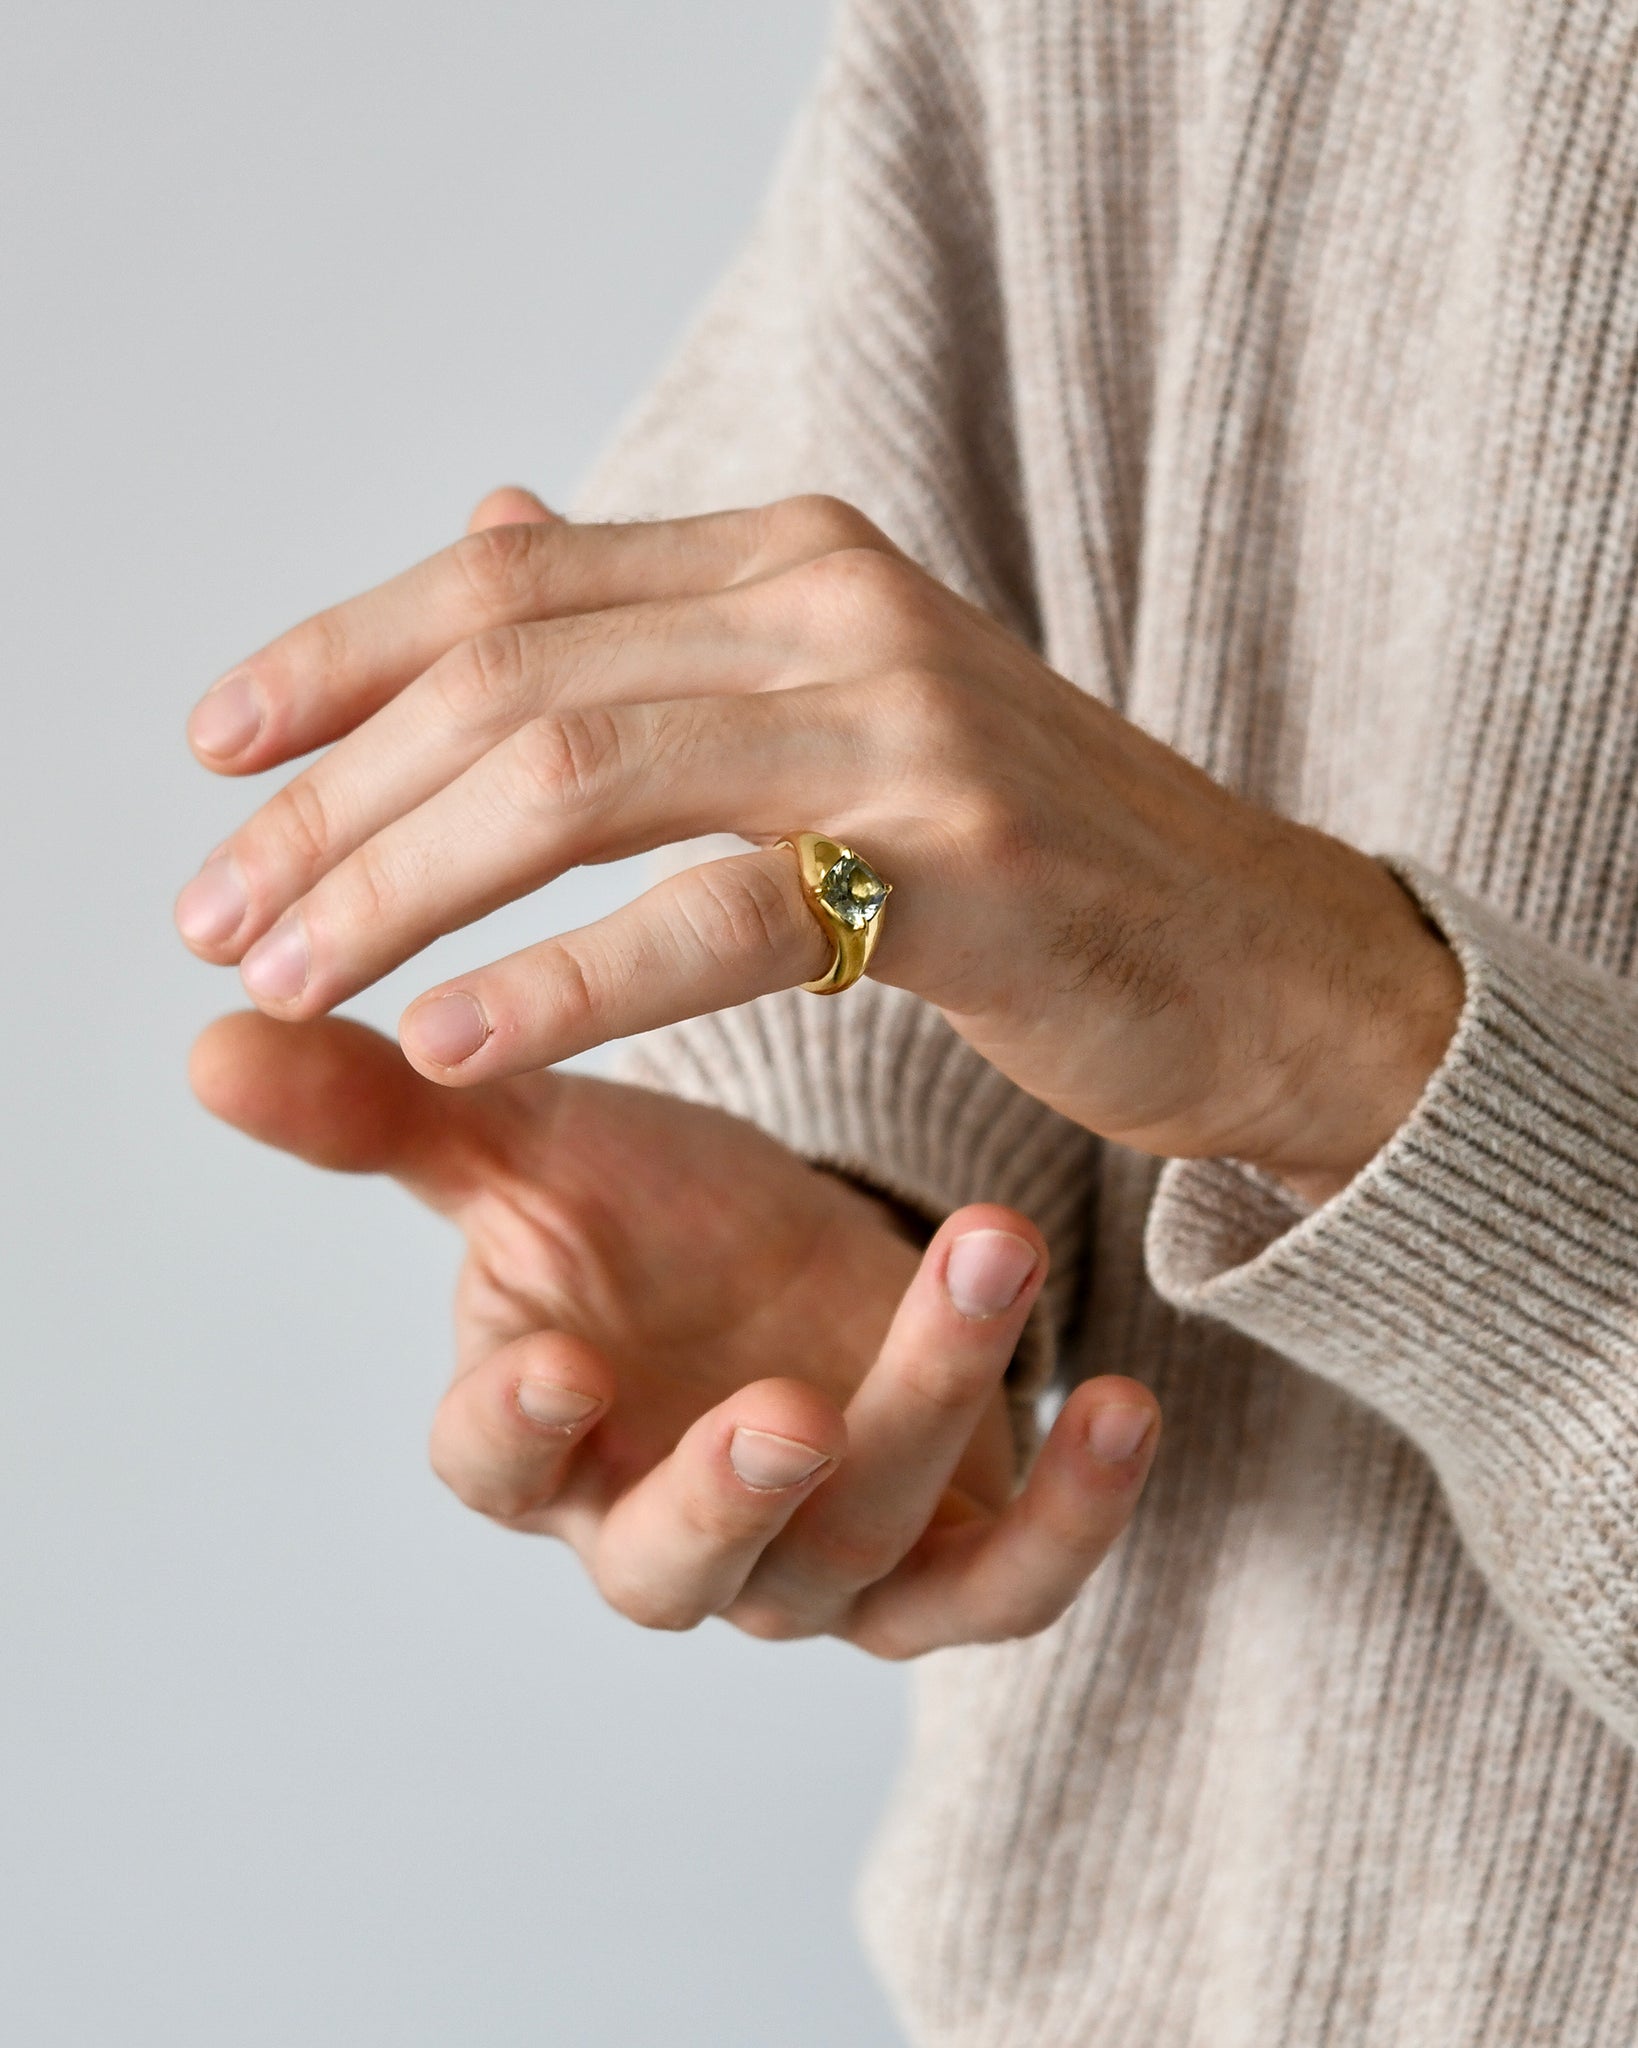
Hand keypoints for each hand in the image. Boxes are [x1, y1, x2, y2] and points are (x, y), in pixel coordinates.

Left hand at [176, 488, 1461, 1199]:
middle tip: (218, 911)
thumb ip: (662, 632)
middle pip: (509, 675)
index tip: (212, 750)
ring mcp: (902, 724)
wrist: (1264, 957)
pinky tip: (450, 1040)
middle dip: (334, 800)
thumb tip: (482, 528)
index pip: (505, 578)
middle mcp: (837, 605)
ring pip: (580, 774)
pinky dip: (563, 978)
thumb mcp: (841, 708)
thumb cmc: (1034, 862)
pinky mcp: (960, 867)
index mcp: (795, 557)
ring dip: (403, 883)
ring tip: (288, 976)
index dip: (334, 656)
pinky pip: (715, 913)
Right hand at [189, 1009, 1158, 1654]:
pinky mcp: (947, 1551)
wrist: (800, 1261)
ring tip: (988, 1245)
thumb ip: (390, 1112)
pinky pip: (1010, 1576)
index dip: (519, 1432)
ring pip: (863, 1536)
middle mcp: (672, 1514)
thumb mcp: (537, 1144)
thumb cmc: (652, 1221)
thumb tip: (208, 1038)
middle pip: (678, 1561)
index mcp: (550, 1425)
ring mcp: (819, 1550)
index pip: (500, 1465)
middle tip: (789, 1406)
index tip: (554, 1354)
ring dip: (932, 1404)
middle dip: (732, 1493)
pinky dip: (1073, 1508)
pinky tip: (1122, 1397)